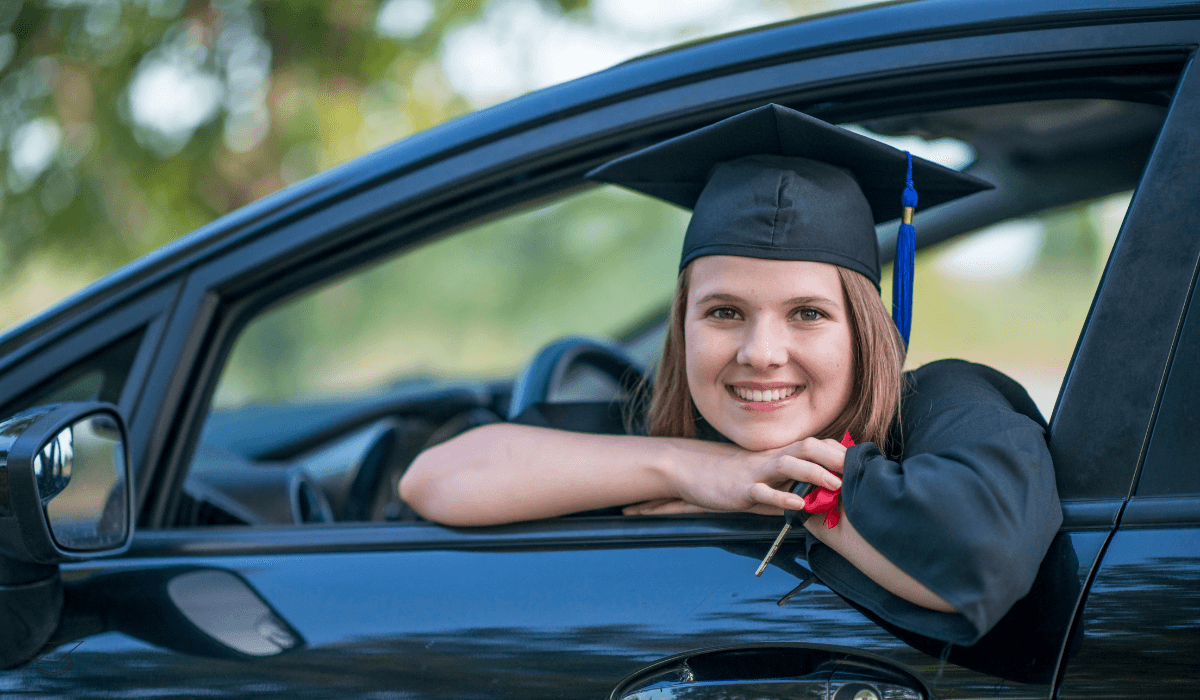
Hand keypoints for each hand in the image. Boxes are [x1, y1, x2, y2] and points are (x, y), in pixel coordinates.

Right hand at [661, 436, 846, 513]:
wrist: (691, 470)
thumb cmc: (729, 477)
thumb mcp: (762, 481)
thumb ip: (785, 488)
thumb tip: (811, 502)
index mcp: (778, 455)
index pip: (814, 446)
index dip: (838, 452)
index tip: (860, 461)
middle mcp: (770, 459)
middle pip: (807, 446)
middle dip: (834, 456)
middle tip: (858, 469)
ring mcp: (756, 472)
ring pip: (789, 465)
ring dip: (815, 473)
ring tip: (837, 485)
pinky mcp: (741, 489)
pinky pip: (763, 492)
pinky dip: (782, 497)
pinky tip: (798, 504)